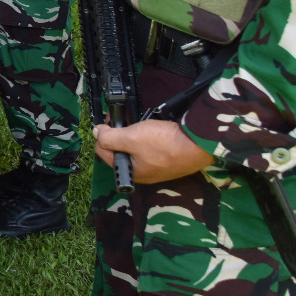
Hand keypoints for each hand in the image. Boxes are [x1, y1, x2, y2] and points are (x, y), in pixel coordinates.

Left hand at [94, 120, 214, 184]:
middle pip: (120, 152)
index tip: (106, 122)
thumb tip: (96, 133)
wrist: (199, 143)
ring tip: (136, 124)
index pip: (104, 154)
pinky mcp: (169, 159)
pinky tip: (150, 130)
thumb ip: (109, 137)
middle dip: (117, 136)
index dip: (101, 136)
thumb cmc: (166, 144)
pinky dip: (147, 138)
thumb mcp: (131, 138)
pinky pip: (150, 149)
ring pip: (135, 149)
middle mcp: (144, 174)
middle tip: (121, 121)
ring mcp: (158, 167)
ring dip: (132, 136)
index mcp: (132, 173)